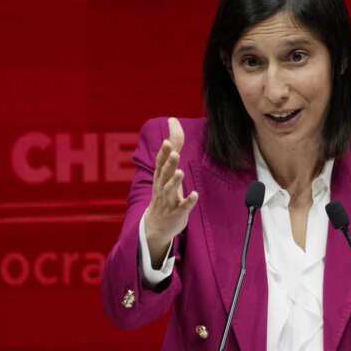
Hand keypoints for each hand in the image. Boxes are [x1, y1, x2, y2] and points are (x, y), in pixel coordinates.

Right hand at [145, 118, 198, 247]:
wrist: (156, 227)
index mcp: (160, 178)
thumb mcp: (166, 173)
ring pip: (171, 189)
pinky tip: (194, 194)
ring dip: (175, 181)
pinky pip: (183, 207)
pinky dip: (188, 201)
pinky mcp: (177, 213)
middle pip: (165, 174)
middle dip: (169, 164)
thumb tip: (173, 123)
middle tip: (174, 153)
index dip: (163, 153)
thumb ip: (172, 150)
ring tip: (180, 172)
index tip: (166, 141)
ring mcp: (168, 200)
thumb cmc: (164, 194)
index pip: (160, 163)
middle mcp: (162, 187)